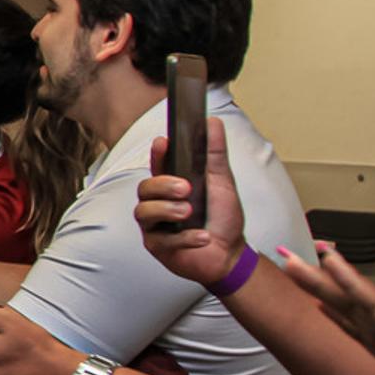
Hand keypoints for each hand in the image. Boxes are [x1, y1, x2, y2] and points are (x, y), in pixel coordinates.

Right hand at [135, 117, 247, 286]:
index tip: (163, 143)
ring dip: (168, 211)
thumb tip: (212, 122)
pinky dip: (185, 238)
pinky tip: (203, 237)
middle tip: (186, 189)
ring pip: (144, 212)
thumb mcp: (221, 181)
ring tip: (189, 213)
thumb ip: (214, 153)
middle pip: (144, 188)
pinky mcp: (158, 247)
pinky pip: (162, 240)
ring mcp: (154, 226)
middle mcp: (157, 203)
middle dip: (162, 185)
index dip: (157, 154)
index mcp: (170, 185)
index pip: (157, 165)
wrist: (229, 253)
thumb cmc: (221, 217)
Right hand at [278, 245, 374, 374]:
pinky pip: (361, 333)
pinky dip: (340, 318)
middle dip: (323, 279)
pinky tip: (324, 308)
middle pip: (357, 303)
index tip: (325, 257)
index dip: (351, 284)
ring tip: (300, 269)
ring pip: (355, 313)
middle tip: (287, 256)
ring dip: (327, 290)